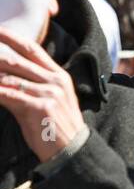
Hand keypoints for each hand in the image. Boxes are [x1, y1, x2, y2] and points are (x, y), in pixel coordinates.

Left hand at [0, 29, 87, 162]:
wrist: (72, 151)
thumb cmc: (56, 128)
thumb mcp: (48, 101)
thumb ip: (28, 86)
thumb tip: (2, 78)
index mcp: (59, 75)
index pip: (32, 49)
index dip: (11, 37)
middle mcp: (55, 81)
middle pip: (15, 60)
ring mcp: (48, 93)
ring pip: (7, 77)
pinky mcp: (40, 106)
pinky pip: (7, 94)